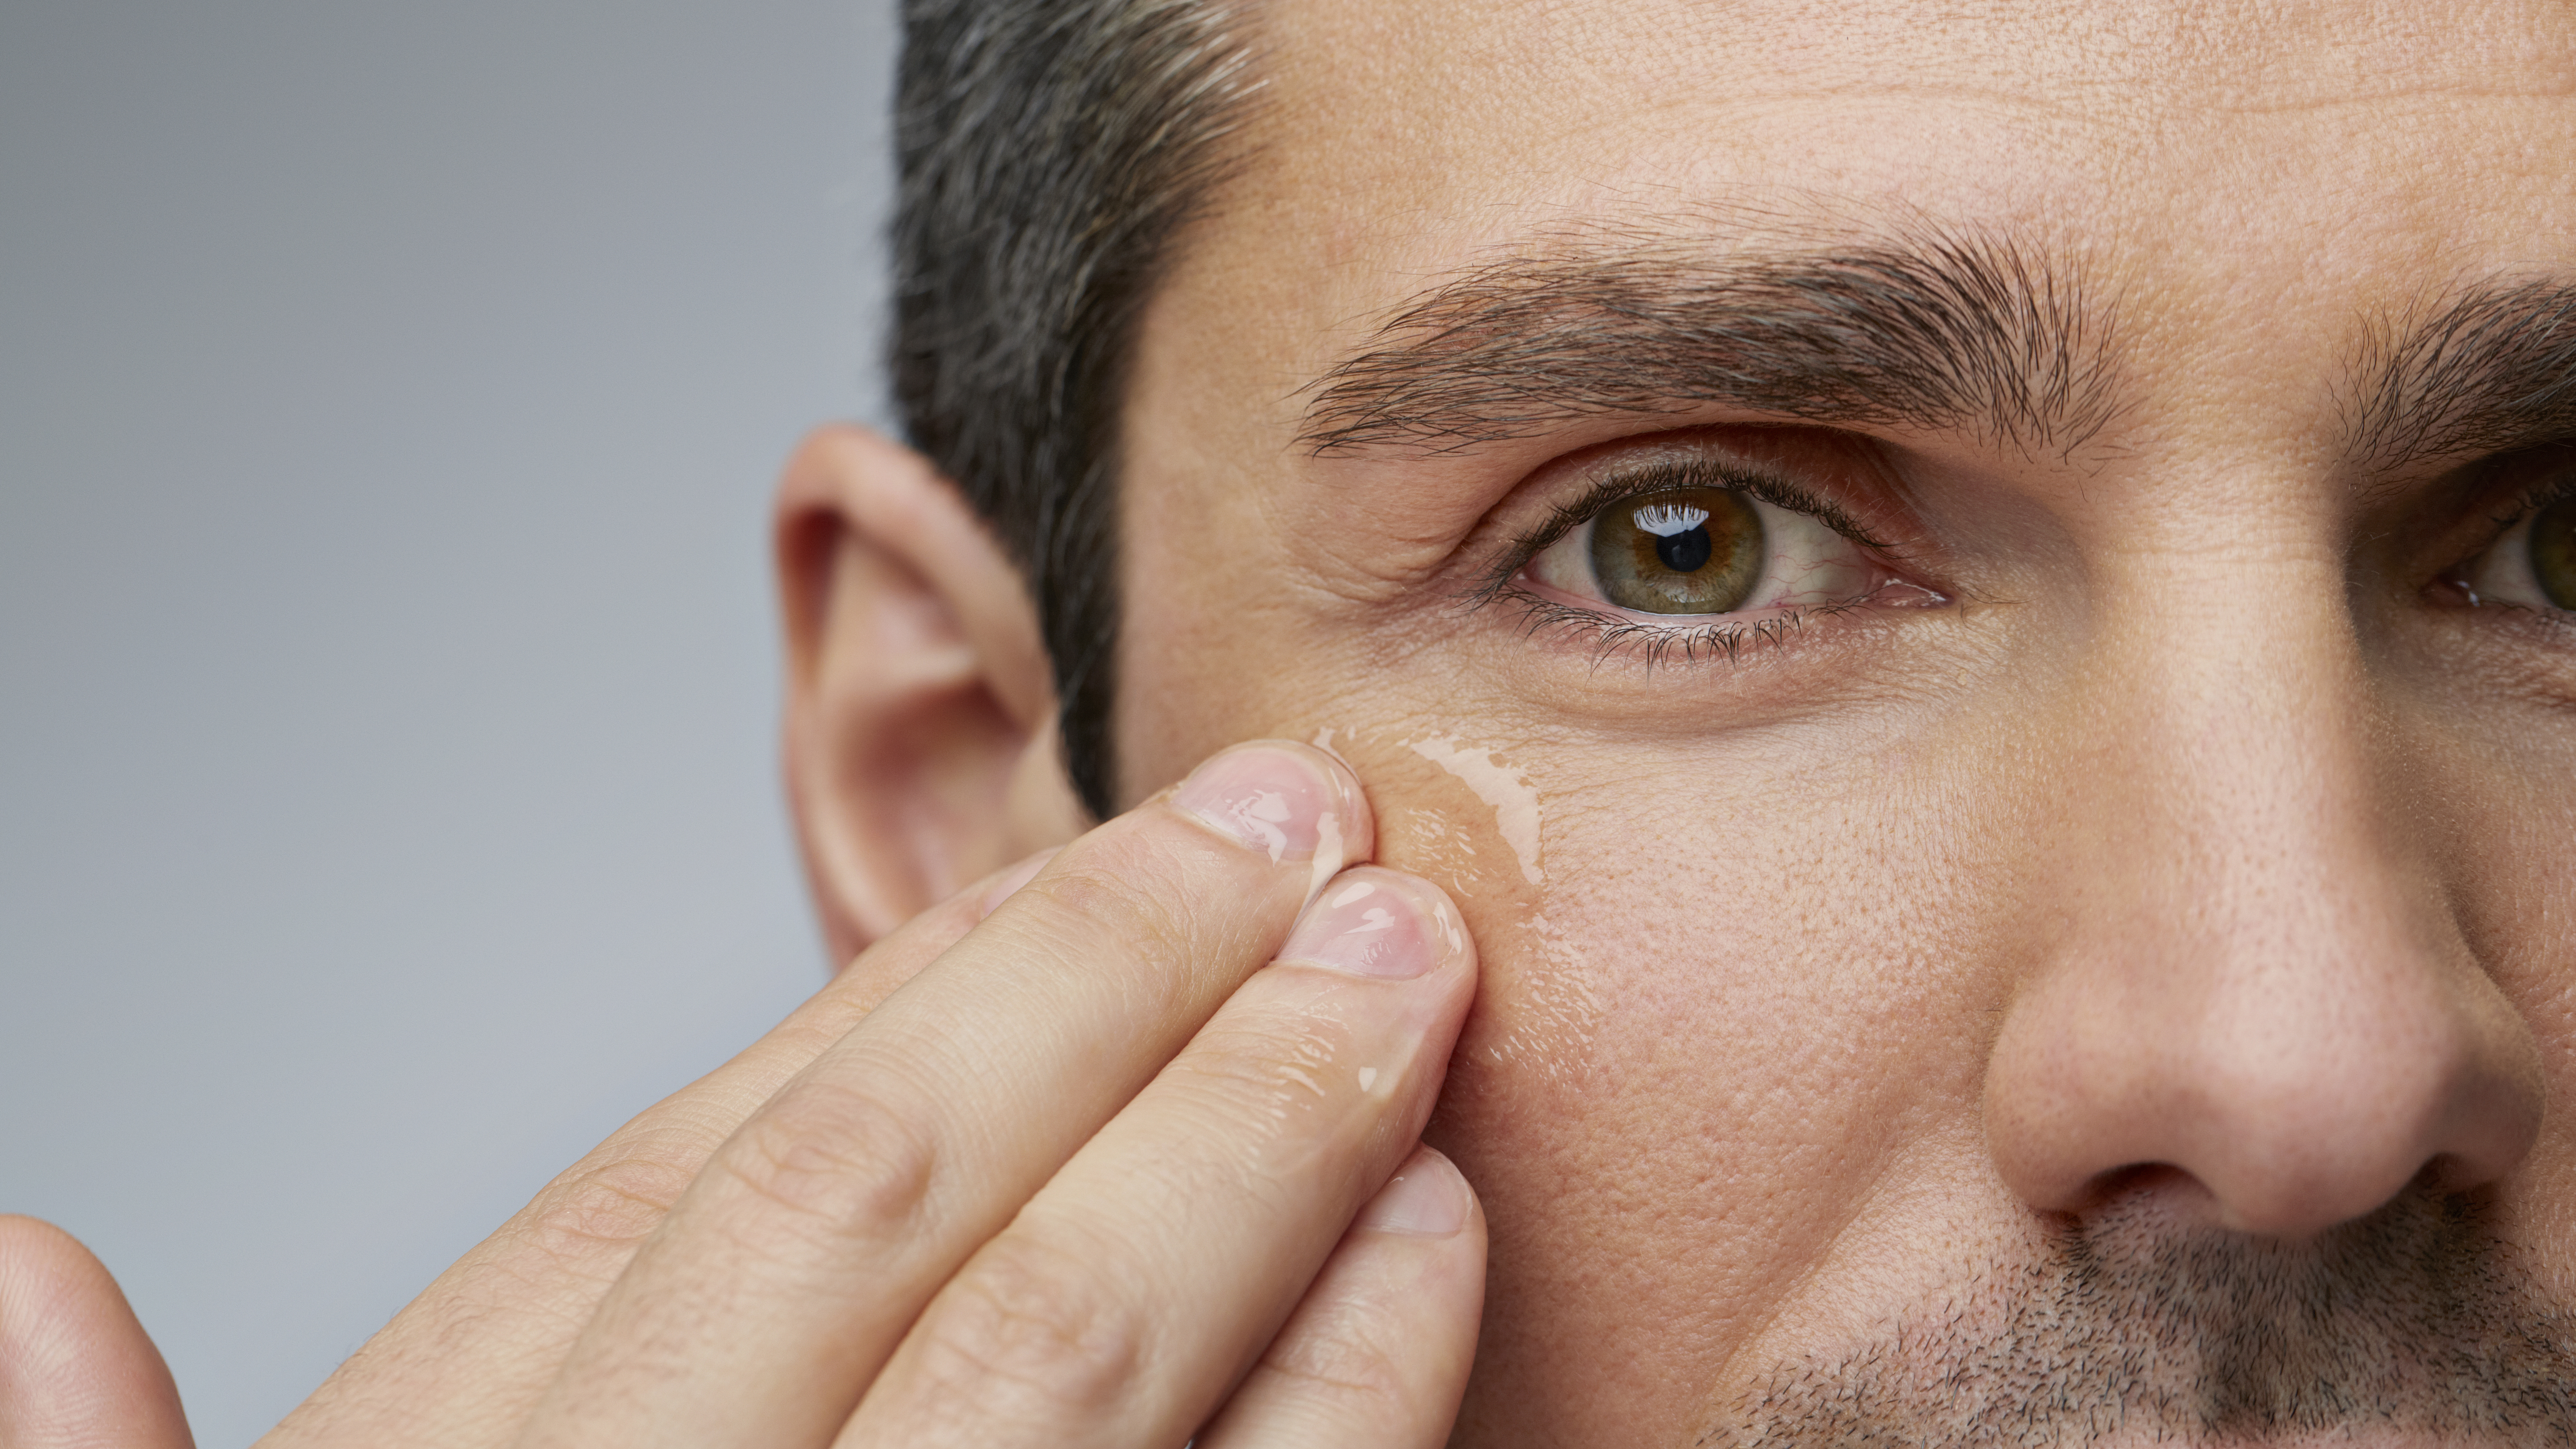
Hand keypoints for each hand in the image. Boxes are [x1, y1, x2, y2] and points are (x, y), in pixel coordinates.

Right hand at [1, 740, 1483, 1447]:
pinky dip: (1357, 1406)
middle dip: (1146, 1007)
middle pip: (939, 1248)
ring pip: (1095, 1388)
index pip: (724, 1195)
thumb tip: (21, 1276)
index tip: (1110, 852)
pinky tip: (1439, 1258)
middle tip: (1323, 827)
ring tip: (1409, 992)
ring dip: (1280, 1161)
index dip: (941, 992)